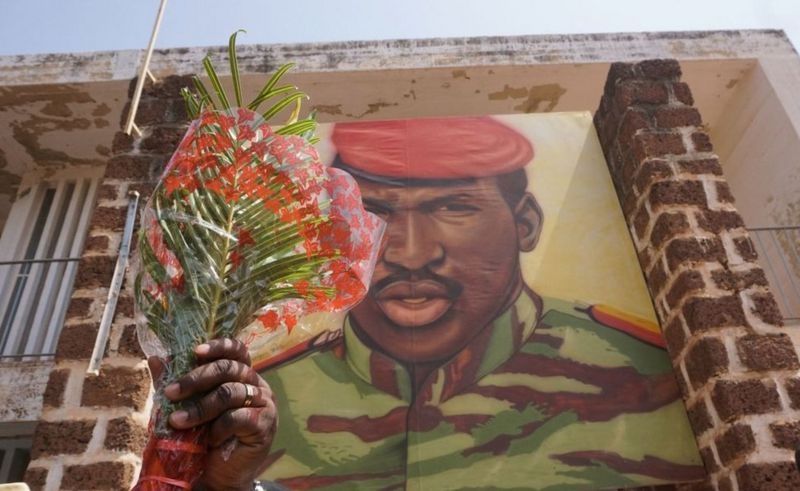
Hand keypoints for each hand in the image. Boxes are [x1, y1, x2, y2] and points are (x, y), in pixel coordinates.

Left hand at [148, 338, 276, 490]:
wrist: (219, 475)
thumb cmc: (205, 437)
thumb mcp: (187, 407)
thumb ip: (175, 383)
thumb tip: (155, 358)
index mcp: (242, 375)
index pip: (237, 350)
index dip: (219, 346)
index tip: (195, 351)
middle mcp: (257, 384)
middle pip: (230, 369)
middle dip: (196, 378)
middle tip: (171, 392)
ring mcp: (265, 403)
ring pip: (230, 393)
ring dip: (199, 408)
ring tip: (176, 421)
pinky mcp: (264, 423)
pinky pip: (238, 417)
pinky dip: (218, 427)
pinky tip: (208, 439)